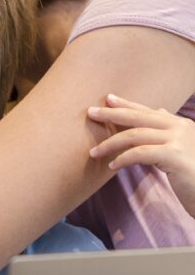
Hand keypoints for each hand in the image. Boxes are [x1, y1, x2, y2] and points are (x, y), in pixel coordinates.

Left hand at [88, 94, 194, 215]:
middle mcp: (179, 126)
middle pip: (139, 117)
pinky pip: (140, 153)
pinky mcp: (174, 155)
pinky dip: (123, 158)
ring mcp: (178, 139)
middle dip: (112, 114)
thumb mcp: (178, 149)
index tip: (108, 99)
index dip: (127, 104)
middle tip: (90, 112)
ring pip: (135, 135)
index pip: (148, 110)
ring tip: (93, 152)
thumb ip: (166, 134)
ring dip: (111, 143)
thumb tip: (156, 113)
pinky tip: (112, 166)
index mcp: (179, 124)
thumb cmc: (192, 174)